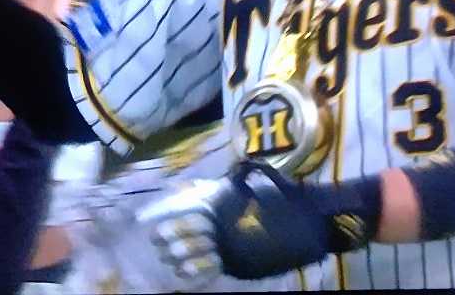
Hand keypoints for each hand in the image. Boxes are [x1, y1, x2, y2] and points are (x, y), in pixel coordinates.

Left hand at [139, 161, 369, 281]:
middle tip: (156, 240)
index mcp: (222, 199)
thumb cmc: (284, 195)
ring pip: (195, 252)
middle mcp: (223, 221)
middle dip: (169, 235)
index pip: (182, 206)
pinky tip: (184, 274)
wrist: (311, 218)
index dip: (161, 213)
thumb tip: (204, 180)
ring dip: (179, 255)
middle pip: (185, 231)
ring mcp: (232, 244)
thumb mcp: (252, 179)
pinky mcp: (242, 263)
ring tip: (169, 258)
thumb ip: (228, 180)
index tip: (142, 219)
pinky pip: (212, 269)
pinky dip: (196, 271)